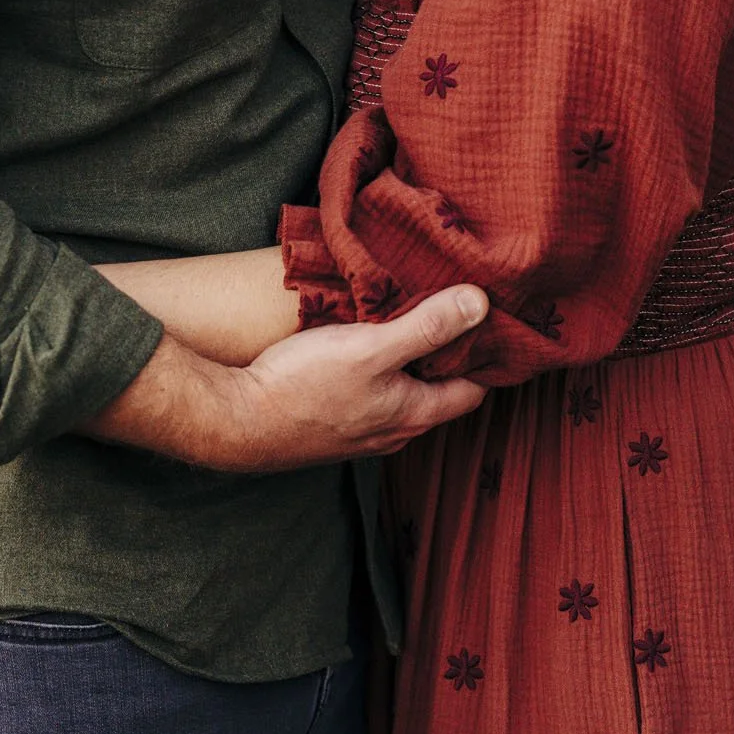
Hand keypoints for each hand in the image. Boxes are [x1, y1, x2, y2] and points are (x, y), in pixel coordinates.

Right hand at [83, 285, 488, 471]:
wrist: (238, 422)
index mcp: (414, 415)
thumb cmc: (304, 386)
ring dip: (408, 362)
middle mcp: (393, 430)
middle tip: (455, 311)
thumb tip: (482, 303)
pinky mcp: (330, 423)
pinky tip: (360, 342)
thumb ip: (427, 326)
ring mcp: (360, 431)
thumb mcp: (373, 347)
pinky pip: (368, 393)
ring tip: (409, 317)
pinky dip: (375, 368)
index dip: (486, 357)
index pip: (472, 390)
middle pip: (437, 391)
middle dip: (448, 355)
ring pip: (401, 392)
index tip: (495, 324)